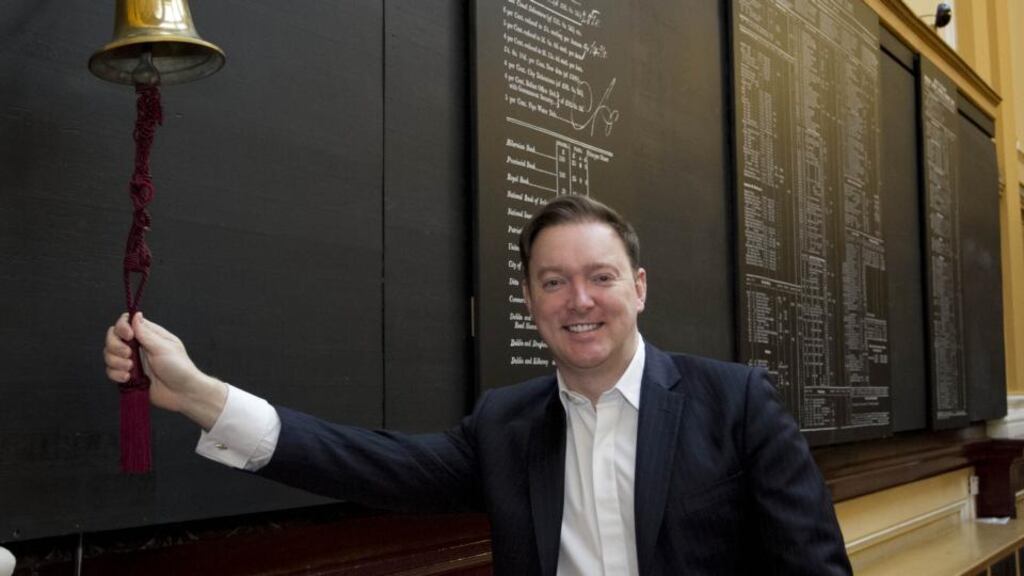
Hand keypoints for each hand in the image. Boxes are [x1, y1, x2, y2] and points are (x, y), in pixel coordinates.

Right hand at [104, 313, 226, 428]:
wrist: (182, 393)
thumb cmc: (179, 368)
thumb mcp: (163, 348)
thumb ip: (146, 333)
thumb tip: (136, 315)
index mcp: (148, 335)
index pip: (126, 323)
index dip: (122, 327)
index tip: (128, 336)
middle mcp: (138, 346)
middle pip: (112, 338)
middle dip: (115, 346)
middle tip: (129, 355)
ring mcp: (131, 361)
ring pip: (109, 354)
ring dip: (116, 362)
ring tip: (130, 370)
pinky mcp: (128, 376)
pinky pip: (111, 371)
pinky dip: (116, 374)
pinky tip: (127, 378)